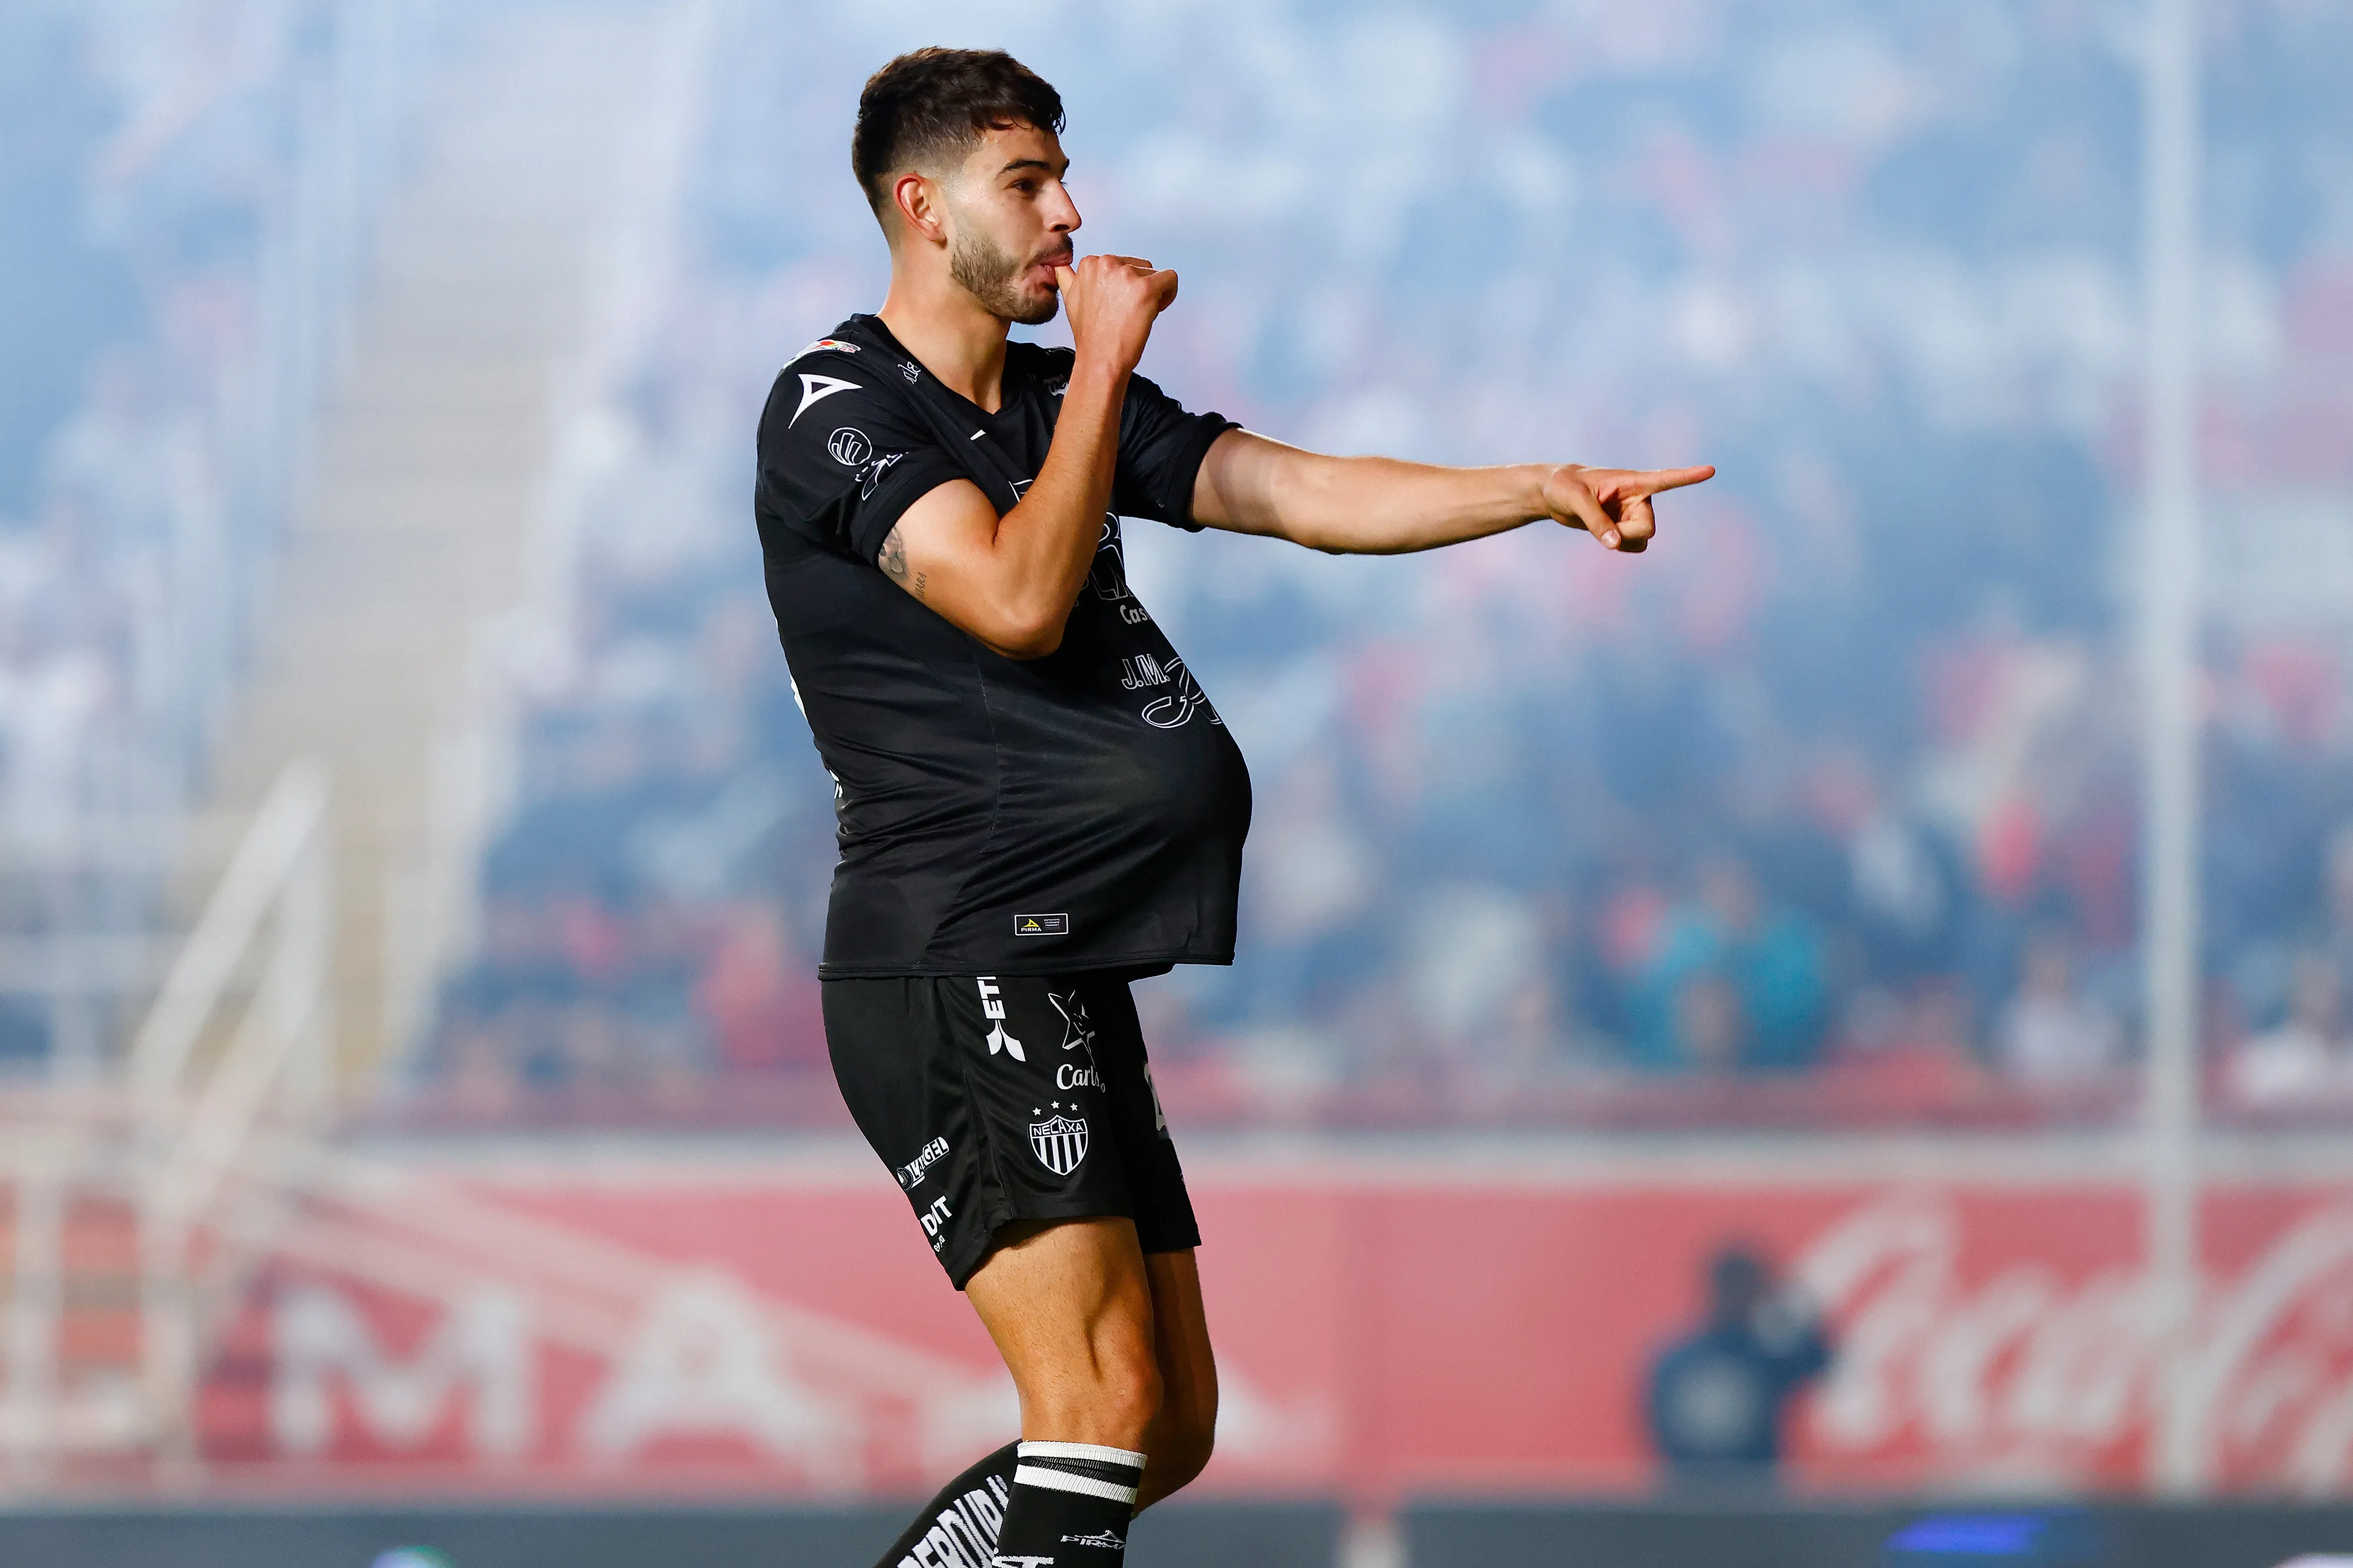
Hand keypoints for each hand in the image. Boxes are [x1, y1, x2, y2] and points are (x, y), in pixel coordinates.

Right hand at [1055, 253, 1178, 376]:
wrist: (1100, 359)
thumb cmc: (1091, 335)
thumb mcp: (1070, 299)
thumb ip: (1068, 278)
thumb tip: (1061, 267)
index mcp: (1089, 263)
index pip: (1121, 263)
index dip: (1124, 286)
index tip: (1118, 304)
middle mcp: (1107, 263)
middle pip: (1139, 267)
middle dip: (1138, 288)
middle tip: (1128, 312)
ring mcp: (1126, 274)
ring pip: (1155, 274)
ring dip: (1153, 294)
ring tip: (1137, 315)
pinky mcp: (1146, 287)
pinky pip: (1171, 278)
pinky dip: (1169, 294)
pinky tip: (1156, 310)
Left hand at [1541, 462, 1715, 551]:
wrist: (1554, 494)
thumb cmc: (1564, 487)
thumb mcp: (1576, 500)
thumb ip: (1596, 521)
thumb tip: (1615, 545)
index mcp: (1632, 481)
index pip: (1665, 479)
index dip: (1688, 477)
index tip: (1710, 470)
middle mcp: (1639, 498)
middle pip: (1648, 528)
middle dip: (1627, 535)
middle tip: (1604, 531)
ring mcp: (1633, 513)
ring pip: (1642, 540)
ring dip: (1623, 542)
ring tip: (1600, 528)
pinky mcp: (1625, 527)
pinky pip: (1633, 546)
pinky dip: (1619, 546)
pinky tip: (1605, 535)